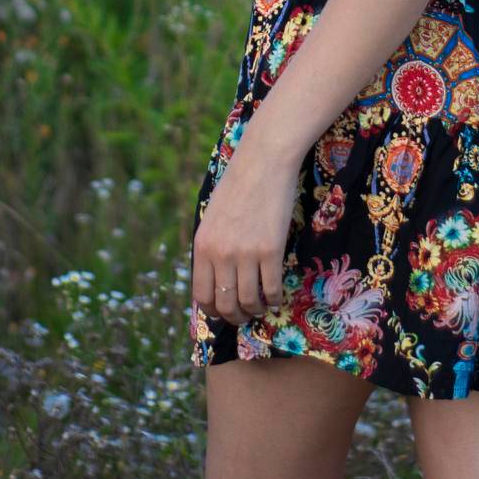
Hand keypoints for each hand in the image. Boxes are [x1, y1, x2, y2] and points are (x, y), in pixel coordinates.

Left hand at [191, 133, 300, 327]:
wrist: (264, 161)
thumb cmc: (238, 185)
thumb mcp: (212, 217)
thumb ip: (212, 247)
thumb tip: (216, 279)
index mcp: (202, 246)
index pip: (201, 295)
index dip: (213, 310)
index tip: (223, 311)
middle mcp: (220, 254)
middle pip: (225, 304)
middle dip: (235, 317)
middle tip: (245, 315)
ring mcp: (246, 253)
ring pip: (249, 301)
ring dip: (256, 310)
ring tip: (262, 306)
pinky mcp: (271, 250)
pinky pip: (272, 289)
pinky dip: (275, 299)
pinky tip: (277, 296)